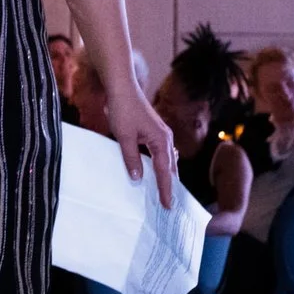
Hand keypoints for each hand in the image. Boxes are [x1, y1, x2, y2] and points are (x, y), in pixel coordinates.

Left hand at [101, 84, 176, 209]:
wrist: (122, 88)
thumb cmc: (123, 110)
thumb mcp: (124, 137)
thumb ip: (131, 159)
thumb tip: (136, 179)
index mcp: (161, 141)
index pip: (165, 172)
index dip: (165, 190)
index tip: (167, 206)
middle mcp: (166, 138)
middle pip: (171, 167)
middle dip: (170, 186)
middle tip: (169, 205)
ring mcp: (162, 134)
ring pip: (167, 160)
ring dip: (166, 176)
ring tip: (164, 193)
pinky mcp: (155, 131)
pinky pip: (161, 153)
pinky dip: (161, 165)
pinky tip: (155, 172)